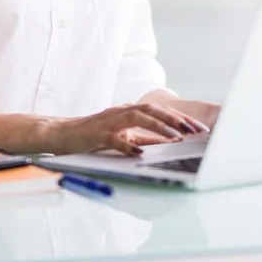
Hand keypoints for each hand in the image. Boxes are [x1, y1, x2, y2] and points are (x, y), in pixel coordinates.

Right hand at [48, 103, 209, 155]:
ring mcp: (110, 121)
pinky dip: (128, 144)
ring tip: (177, 135)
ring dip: (159, 126)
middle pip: (153, 109)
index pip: (160, 111)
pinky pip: (115, 139)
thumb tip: (170, 140)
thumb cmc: (94, 135)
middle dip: (176, 119)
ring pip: (138, 118)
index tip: (200, 129)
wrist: (61, 133)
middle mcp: (122, 112)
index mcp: (130, 111)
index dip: (181, 118)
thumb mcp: (124, 135)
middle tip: (196, 131)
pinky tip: (140, 152)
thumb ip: (145, 137)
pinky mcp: (97, 134)